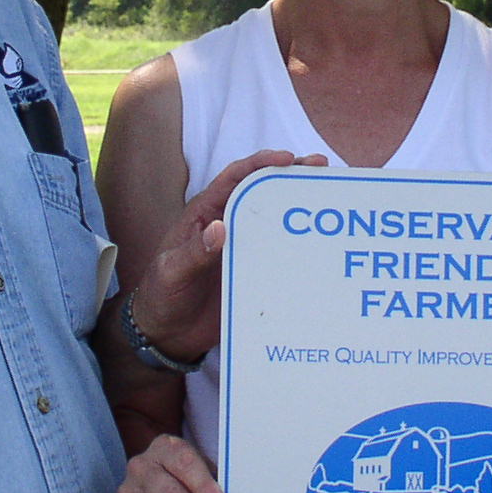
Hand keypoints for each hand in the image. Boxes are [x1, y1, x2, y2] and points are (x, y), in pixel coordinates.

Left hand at [131, 150, 325, 357]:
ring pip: (275, 220)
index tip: (286, 158)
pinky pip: (279, 255)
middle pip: (262, 192)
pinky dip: (300, 247)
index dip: (260, 164)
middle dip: (291, 175)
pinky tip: (322, 245)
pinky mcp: (253, 272)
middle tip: (321, 166)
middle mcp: (229, 225)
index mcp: (205, 214)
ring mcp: (243, 248)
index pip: (234, 178)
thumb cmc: (161, 295)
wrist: (167, 334)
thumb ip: (193, 253)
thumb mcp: (171, 272)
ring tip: (330, 197)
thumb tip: (218, 228)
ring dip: (300, 208)